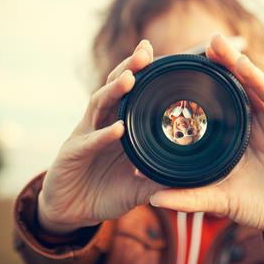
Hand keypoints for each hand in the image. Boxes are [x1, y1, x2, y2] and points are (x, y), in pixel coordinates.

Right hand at [38, 40, 163, 233]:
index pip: (129, 94)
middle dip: (128, 69)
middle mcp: (101, 124)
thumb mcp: (138, 186)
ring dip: (114, 92)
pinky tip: (118, 128)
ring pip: (99, 106)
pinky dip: (104, 135)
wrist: (71, 211)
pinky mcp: (72, 155)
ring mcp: (85, 136)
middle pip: (114, 90)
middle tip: (145, 52)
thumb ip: (160, 179)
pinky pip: (90, 142)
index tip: (157, 55)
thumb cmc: (105, 192)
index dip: (140, 74)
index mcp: (117, 126)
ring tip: (130, 78)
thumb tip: (193, 179)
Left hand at [150, 34, 263, 249]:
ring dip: (258, 78)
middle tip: (213, 42)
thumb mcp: (222, 199)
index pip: (230, 96)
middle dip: (233, 65)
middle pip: (250, 87)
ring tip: (240, 60)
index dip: (216, 78)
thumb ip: (191, 196)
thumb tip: (152, 198)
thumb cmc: (258, 205)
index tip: (194, 60)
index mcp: (245, 130)